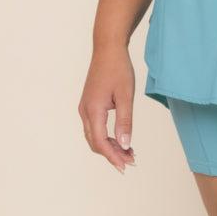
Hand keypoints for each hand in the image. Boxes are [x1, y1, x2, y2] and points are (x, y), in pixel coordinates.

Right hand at [79, 44, 136, 172]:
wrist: (107, 49)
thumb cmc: (118, 69)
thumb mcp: (126, 96)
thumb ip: (125, 121)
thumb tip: (126, 145)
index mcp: (93, 110)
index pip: (100, 142)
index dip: (113, 157)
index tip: (125, 166)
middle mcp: (85, 111)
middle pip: (95, 142)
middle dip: (112, 155)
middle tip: (131, 162)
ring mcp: (86, 108)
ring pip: (95, 136)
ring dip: (110, 147)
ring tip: (129, 153)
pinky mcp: (90, 105)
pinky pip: (96, 127)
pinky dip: (108, 137)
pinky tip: (122, 139)